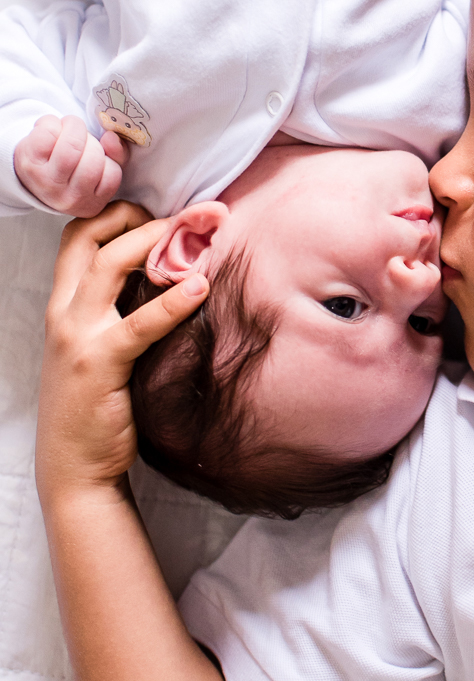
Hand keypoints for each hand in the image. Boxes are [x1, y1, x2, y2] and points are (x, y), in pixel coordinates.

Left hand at [14, 114, 129, 216]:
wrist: (32, 172)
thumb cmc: (72, 169)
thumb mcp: (100, 169)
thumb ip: (117, 154)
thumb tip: (110, 137)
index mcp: (91, 204)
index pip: (111, 173)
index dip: (106, 155)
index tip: (93, 153)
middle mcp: (69, 200)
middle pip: (92, 159)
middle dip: (89, 139)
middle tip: (79, 138)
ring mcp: (46, 184)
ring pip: (71, 146)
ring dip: (72, 126)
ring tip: (67, 130)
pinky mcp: (28, 165)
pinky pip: (48, 133)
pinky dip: (51, 123)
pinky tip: (50, 131)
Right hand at [36, 202, 208, 501]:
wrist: (75, 467)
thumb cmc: (99, 403)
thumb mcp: (104, 344)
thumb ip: (124, 309)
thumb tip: (177, 273)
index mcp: (64, 304)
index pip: (79, 235)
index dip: (119, 214)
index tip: (165, 215)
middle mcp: (64, 313)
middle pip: (91, 237)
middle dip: (143, 215)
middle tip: (198, 212)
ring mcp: (77, 337)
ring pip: (108, 266)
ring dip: (158, 241)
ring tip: (202, 232)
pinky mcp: (98, 366)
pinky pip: (138, 325)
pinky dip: (171, 302)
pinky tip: (200, 288)